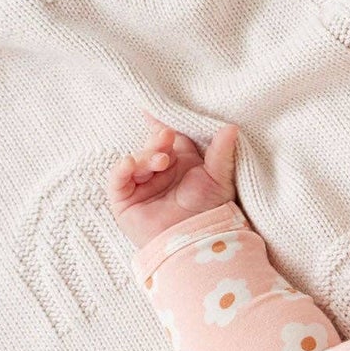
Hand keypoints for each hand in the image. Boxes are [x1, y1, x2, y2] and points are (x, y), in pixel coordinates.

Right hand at [107, 111, 239, 250]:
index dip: (164, 123)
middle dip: (158, 141)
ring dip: (147, 156)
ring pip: (137, 159)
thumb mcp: (219, 179)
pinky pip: (117, 179)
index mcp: (182, 162)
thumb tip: (232, 127)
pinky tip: (131, 163)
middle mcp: (160, 171)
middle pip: (153, 147)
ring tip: (162, 161)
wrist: (198, 242)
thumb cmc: (212, 213)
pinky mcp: (125, 199)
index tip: (157, 108)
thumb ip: (222, 152)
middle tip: (166, 138)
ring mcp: (141, 184)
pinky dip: (122, 169)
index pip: (169, 137)